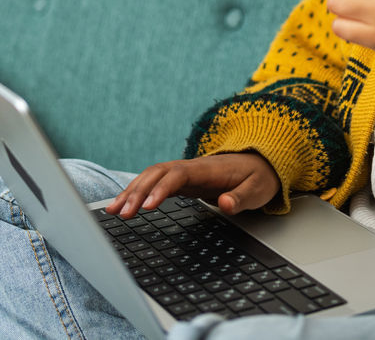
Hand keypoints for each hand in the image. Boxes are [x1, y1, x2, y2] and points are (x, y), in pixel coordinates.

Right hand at [104, 152, 280, 217]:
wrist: (261, 162)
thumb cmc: (258, 176)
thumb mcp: (258, 190)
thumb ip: (242, 198)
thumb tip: (225, 204)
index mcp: (206, 169)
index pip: (177, 175)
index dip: (161, 189)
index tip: (148, 206)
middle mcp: (190, 167)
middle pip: (157, 174)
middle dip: (137, 192)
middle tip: (121, 213)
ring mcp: (183, 173)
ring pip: (150, 177)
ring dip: (131, 192)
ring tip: (113, 211)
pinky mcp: (181, 181)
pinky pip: (153, 184)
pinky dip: (137, 193)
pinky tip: (123, 205)